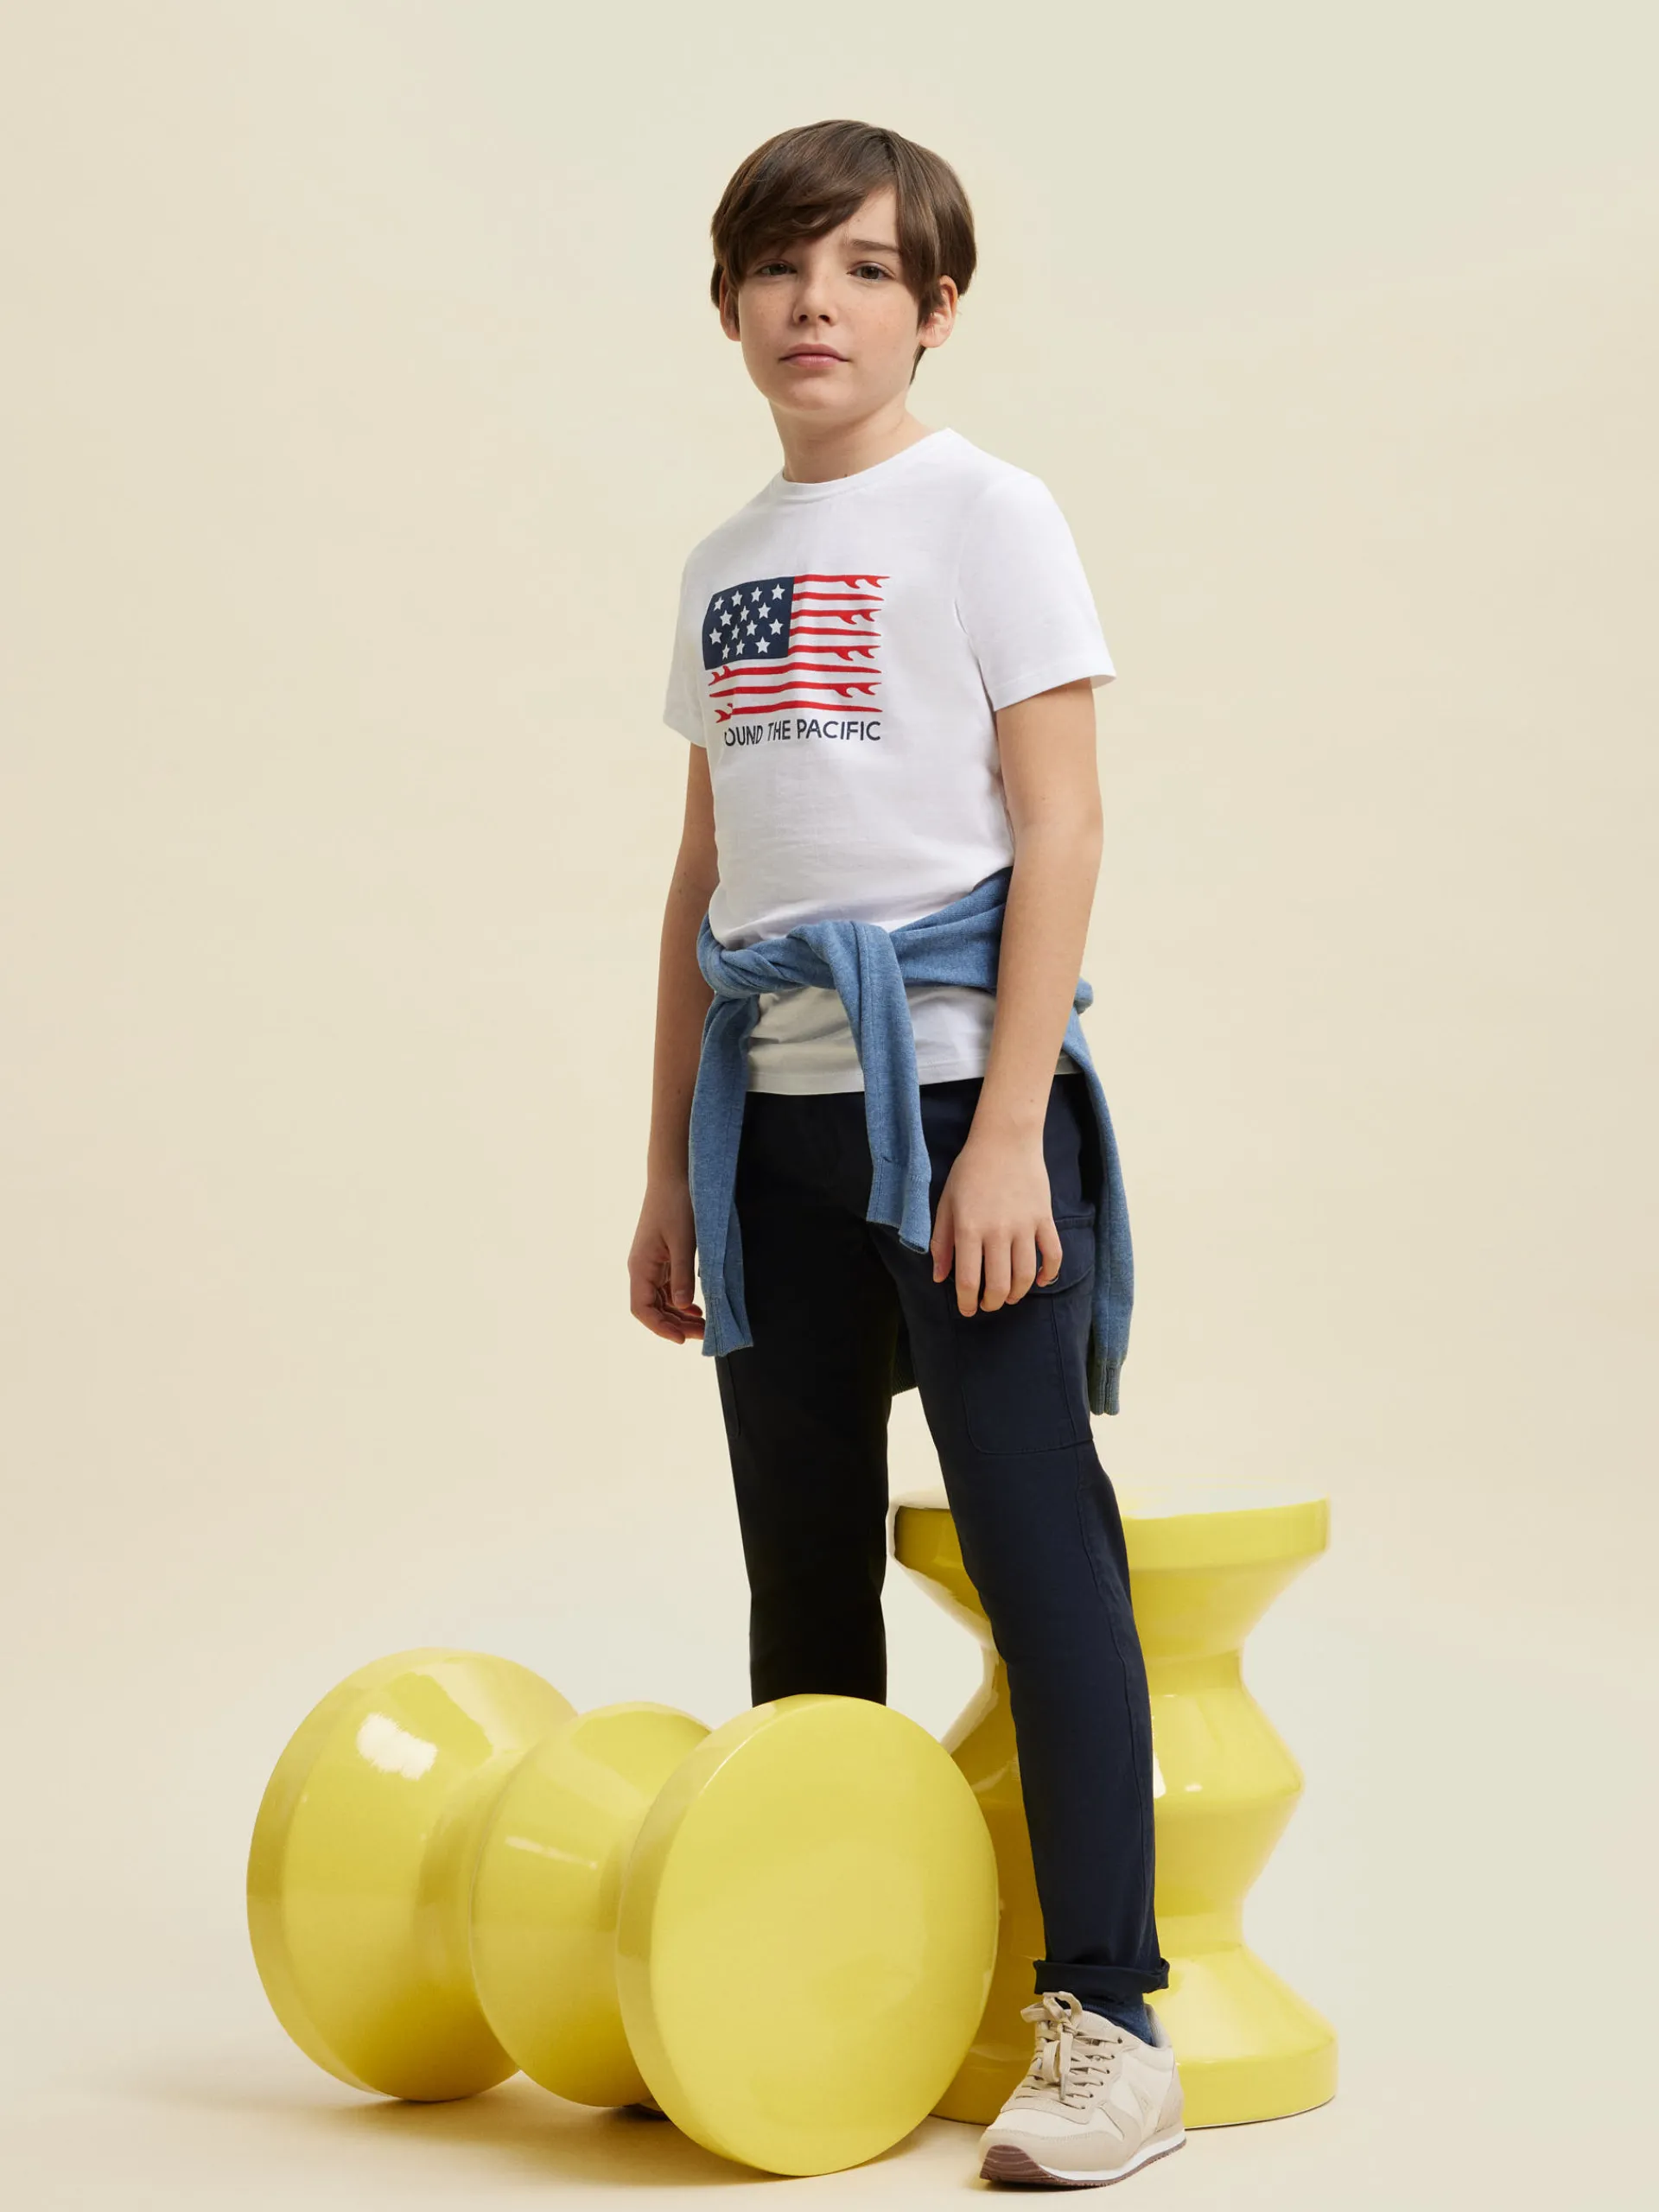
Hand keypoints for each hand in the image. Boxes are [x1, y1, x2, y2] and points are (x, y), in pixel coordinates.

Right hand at [628, 1176, 705, 1343]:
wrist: (674, 1175)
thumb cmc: (677, 1204)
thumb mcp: (684, 1240)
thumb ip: (683, 1274)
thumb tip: (683, 1307)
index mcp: (641, 1266)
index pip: (641, 1309)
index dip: (659, 1327)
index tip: (681, 1339)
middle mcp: (642, 1269)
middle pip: (652, 1309)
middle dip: (675, 1325)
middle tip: (703, 1335)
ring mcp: (652, 1264)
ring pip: (661, 1301)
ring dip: (679, 1316)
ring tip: (703, 1325)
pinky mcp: (662, 1258)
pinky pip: (668, 1288)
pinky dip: (681, 1302)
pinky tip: (697, 1308)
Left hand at [930, 1129, 1062, 1316]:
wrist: (1005, 1140)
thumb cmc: (970, 1171)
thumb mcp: (946, 1203)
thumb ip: (942, 1242)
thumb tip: (939, 1278)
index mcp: (969, 1228)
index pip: (969, 1279)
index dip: (967, 1302)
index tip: (967, 1309)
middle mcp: (998, 1231)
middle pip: (1000, 1284)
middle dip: (992, 1302)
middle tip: (987, 1303)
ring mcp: (1025, 1226)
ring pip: (1025, 1275)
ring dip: (1017, 1293)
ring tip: (1009, 1296)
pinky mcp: (1045, 1219)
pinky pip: (1053, 1254)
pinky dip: (1048, 1273)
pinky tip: (1039, 1280)